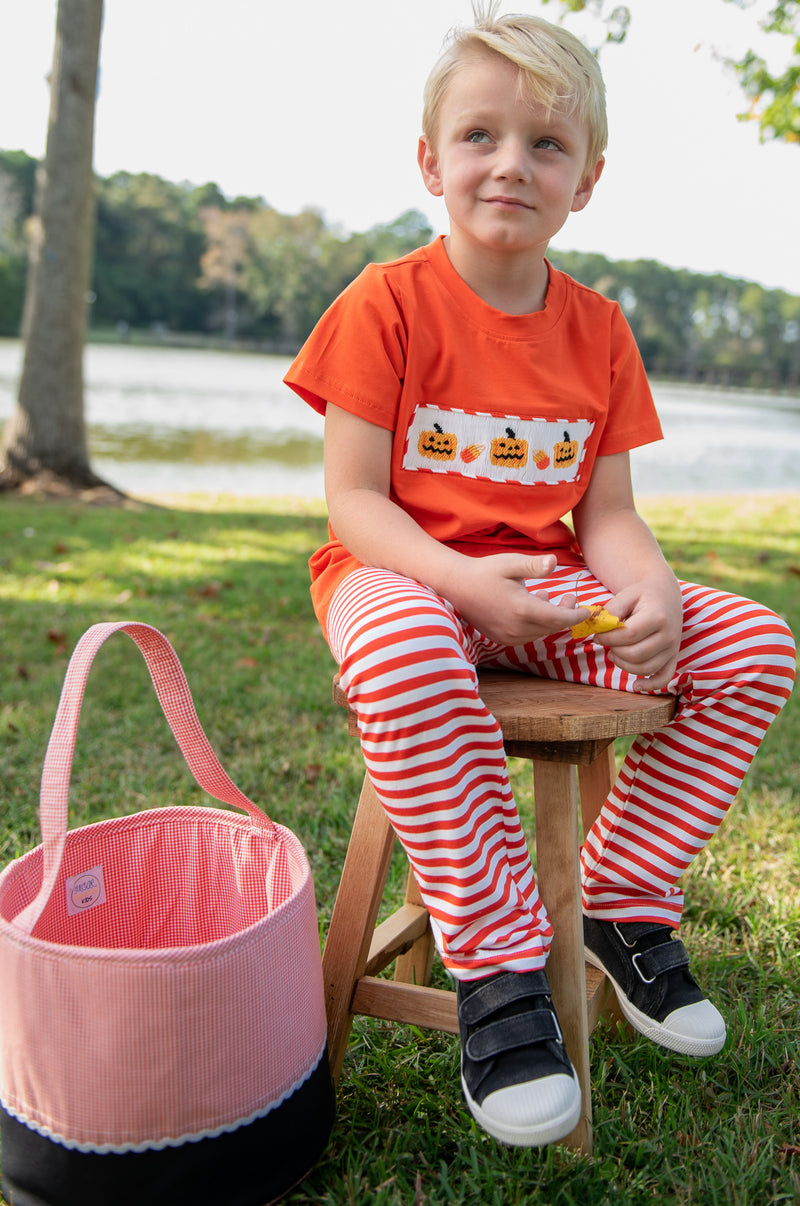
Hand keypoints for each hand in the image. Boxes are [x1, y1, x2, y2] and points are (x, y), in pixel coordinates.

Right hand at [447, 553, 587, 646]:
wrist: (456, 586)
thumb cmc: (485, 572)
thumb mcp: (510, 564)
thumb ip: (534, 566)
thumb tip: (554, 562)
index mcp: (521, 609)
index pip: (558, 619)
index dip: (575, 615)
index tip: (588, 610)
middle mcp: (515, 628)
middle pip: (551, 627)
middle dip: (565, 614)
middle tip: (569, 596)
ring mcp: (507, 636)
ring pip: (540, 632)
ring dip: (550, 619)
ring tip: (549, 598)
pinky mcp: (501, 638)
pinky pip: (528, 636)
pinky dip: (536, 625)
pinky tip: (533, 606)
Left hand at [592, 574, 682, 690]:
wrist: (664, 594)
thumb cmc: (641, 595)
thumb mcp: (625, 595)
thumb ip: (611, 611)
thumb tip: (598, 629)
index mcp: (658, 616)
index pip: (629, 635)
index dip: (608, 638)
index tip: (597, 635)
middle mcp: (669, 635)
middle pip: (636, 654)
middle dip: (615, 651)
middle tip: (606, 643)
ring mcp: (673, 648)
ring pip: (645, 668)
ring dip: (624, 665)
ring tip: (614, 653)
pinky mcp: (673, 657)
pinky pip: (664, 677)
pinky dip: (650, 686)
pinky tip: (636, 686)